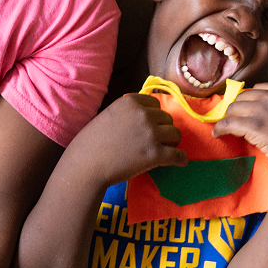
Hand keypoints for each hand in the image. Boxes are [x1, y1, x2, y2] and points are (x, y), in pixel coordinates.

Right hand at [67, 93, 185, 186]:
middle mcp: (144, 114)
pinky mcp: (156, 154)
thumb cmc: (90, 143)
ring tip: (164, 152)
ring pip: (176, 134)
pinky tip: (180, 162)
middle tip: (154, 142)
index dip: (154, 116)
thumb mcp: (109, 115)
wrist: (86, 166)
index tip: (150, 126)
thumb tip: (147, 115)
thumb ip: (128, 113)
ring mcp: (151, 134)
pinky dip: (181, 159)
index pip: (156, 104)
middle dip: (163, 130)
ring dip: (172, 143)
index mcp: (131, 102)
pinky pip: (179, 155)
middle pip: (168, 119)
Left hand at [212, 83, 267, 172]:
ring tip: (227, 129)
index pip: (257, 89)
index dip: (249, 101)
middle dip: (237, 110)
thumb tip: (266, 113)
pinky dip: (220, 128)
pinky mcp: (253, 126)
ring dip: (228, 119)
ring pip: (232, 109)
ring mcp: (261, 110)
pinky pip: (228, 123)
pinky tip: (218, 134)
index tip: (246, 111)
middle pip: (242, 98)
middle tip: (236, 123)